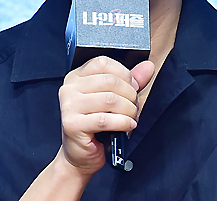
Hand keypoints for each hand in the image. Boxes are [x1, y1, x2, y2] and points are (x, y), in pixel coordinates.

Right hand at [57, 57, 154, 174]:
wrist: (80, 155)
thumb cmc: (95, 126)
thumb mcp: (114, 99)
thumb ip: (130, 82)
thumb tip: (147, 67)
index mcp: (76, 77)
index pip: (103, 63)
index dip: (124, 73)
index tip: (132, 86)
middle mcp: (69, 88)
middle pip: (109, 81)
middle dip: (129, 94)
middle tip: (134, 106)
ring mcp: (69, 106)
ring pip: (110, 99)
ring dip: (128, 110)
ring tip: (131, 117)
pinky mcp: (72, 124)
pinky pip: (105, 120)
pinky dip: (123, 122)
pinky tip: (127, 125)